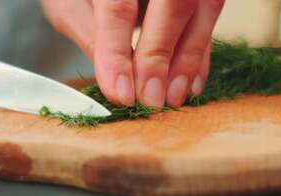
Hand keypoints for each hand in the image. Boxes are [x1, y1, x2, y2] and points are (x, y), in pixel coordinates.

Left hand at [41, 0, 224, 107]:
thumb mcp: (69, 6)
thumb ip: (90, 37)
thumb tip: (117, 84)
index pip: (118, 8)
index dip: (119, 53)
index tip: (121, 94)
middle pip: (172, 3)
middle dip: (161, 57)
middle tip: (151, 100)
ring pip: (203, 8)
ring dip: (189, 60)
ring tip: (172, 98)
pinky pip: (210, 14)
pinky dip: (200, 53)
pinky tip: (189, 83)